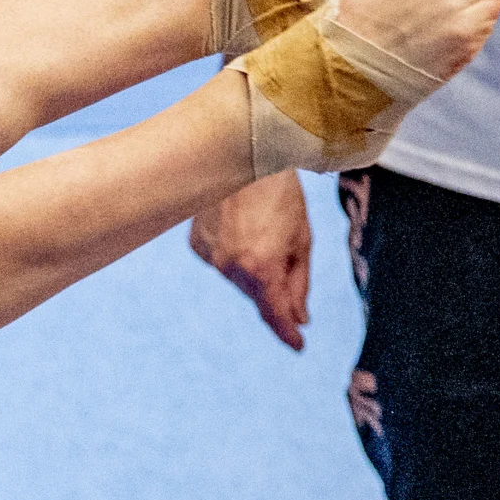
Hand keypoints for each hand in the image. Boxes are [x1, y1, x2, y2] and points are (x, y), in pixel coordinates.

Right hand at [189, 171, 314, 350]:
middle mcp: (230, 269)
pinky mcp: (197, 246)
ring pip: (238, 279)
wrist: (243, 154)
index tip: (298, 346)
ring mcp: (210, 258)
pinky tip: (241, 226)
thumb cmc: (281, 193)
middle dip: (274, 287)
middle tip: (286, 255)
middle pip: (257, 294)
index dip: (287, 332)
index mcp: (261, 267)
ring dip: (254, 266)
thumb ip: (299, 283)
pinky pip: (221, 260)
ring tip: (262, 230)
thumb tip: (300, 317)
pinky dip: (234, 252)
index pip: (274, 313)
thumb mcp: (302, 238)